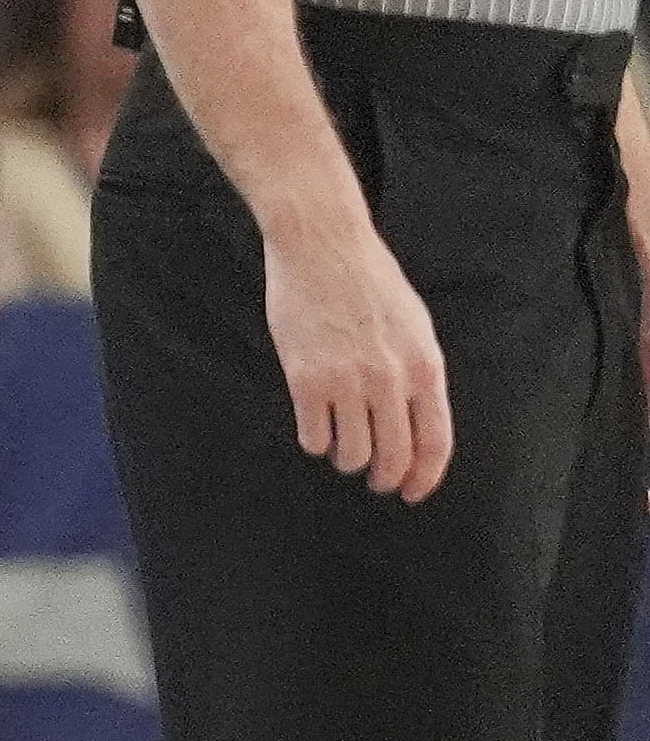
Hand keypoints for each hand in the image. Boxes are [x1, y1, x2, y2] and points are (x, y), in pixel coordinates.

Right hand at [259, 206, 449, 501]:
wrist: (323, 248)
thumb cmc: (369, 282)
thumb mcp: (413, 325)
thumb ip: (416, 373)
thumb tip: (413, 421)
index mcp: (424, 364)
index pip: (434, 440)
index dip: (425, 476)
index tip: (412, 492)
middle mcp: (390, 378)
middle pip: (393, 456)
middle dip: (384, 477)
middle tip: (375, 479)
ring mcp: (347, 381)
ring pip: (351, 454)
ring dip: (346, 459)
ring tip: (341, 446)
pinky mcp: (306, 380)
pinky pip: (313, 436)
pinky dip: (315, 441)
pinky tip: (315, 427)